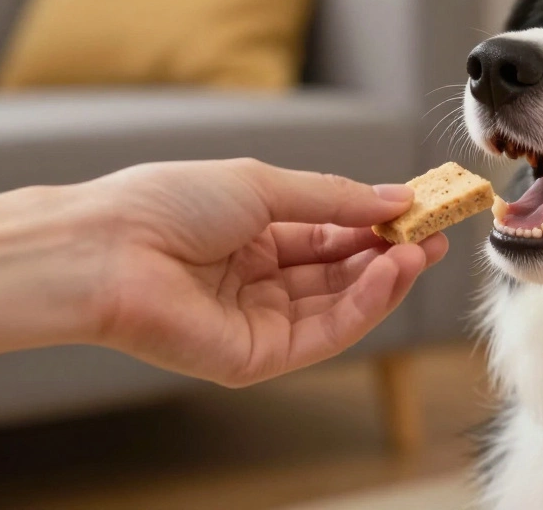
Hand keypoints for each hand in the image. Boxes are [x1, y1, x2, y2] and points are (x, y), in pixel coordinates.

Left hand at [81, 159, 447, 386]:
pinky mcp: (257, 357)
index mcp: (254, 235)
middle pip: (341, 272)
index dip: (376, 222)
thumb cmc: (166, 204)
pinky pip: (323, 333)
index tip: (420, 209)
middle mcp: (259, 281)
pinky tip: (389, 272)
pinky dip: (363, 305)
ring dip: (385, 279)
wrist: (106, 249)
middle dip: (390, 253)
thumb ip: (332, 198)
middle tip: (437, 234)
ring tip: (419, 250)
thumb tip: (395, 197)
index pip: (330, 233)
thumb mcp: (261, 186)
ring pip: (339, 305)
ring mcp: (259, 322)